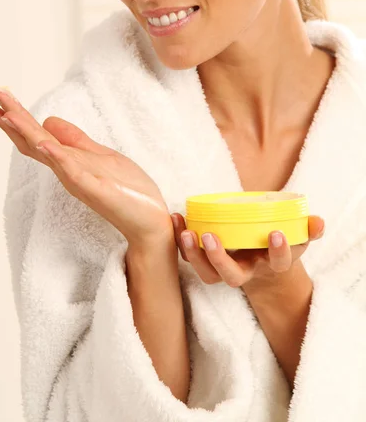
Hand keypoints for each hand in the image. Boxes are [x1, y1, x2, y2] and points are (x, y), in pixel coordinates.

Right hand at [0, 88, 173, 248]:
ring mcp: (81, 181)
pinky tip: (45, 143)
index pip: (37, 137)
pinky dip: (58, 158)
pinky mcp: (97, 190)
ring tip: (8, 115)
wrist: (150, 221)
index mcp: (70, 162)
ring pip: (48, 154)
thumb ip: (75, 141)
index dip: (17, 119)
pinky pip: (74, 173)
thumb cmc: (129, 190)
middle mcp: (69, 171)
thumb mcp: (101, 156)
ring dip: (28, 133)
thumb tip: (49, 121)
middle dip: (13, 119)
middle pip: (34, 142)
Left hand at [171, 212, 324, 288]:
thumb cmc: (277, 248)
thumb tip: (318, 221)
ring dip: (194, 254)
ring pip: (207, 273)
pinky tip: (176, 219)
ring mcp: (225, 270)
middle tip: (210, 237)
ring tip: (186, 232)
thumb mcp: (297, 239)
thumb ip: (308, 230)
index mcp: (270, 265)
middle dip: (218, 258)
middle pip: (230, 276)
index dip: (279, 252)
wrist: (262, 270)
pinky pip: (191, 257)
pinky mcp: (207, 263)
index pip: (277, 263)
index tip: (276, 234)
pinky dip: (180, 240)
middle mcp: (246, 272)